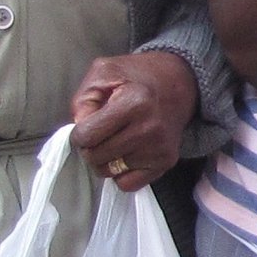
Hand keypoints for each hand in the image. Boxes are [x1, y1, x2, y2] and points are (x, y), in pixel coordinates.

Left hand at [68, 50, 198, 193]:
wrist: (178, 83)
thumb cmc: (136, 78)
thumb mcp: (103, 73)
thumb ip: (83, 100)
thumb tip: (78, 130)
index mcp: (134, 102)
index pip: (87, 136)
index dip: (79, 132)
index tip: (88, 124)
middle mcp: (150, 128)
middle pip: (96, 157)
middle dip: (90, 147)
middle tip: (100, 133)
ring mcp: (159, 148)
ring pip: (109, 171)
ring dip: (105, 160)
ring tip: (114, 140)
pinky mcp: (166, 162)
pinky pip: (128, 184)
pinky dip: (121, 173)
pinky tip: (127, 153)